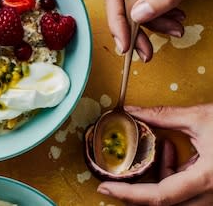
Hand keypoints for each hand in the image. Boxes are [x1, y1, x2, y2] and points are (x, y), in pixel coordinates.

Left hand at [97, 104, 212, 204]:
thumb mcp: (201, 118)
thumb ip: (163, 116)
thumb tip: (131, 111)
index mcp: (207, 179)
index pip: (160, 197)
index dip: (129, 195)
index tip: (105, 187)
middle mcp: (212, 194)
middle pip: (164, 203)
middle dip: (136, 190)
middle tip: (115, 175)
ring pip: (175, 198)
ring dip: (156, 178)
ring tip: (157, 149)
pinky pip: (186, 191)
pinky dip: (172, 173)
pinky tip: (171, 149)